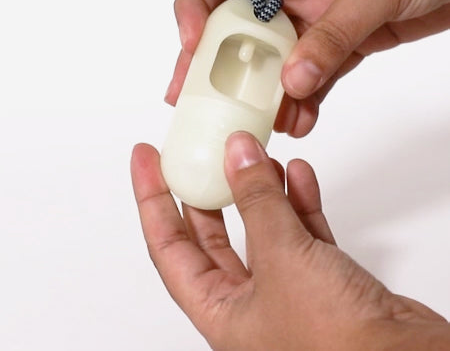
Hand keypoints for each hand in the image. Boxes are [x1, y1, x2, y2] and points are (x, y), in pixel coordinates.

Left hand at [131, 132, 448, 349]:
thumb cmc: (338, 345)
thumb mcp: (283, 259)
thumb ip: (257, 202)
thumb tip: (238, 153)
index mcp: (220, 311)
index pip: (167, 245)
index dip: (151, 198)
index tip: (146, 160)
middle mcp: (248, 301)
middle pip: (211, 234)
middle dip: (204, 190)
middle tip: (198, 153)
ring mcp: (287, 288)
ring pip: (260, 227)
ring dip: (257, 190)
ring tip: (251, 155)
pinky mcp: (322, 278)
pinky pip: (300, 231)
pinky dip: (297, 201)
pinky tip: (296, 175)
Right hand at [166, 0, 449, 136]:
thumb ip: (334, 34)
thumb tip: (293, 79)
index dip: (196, 5)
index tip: (192, 44)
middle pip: (238, 25)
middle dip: (215, 64)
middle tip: (198, 100)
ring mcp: (317, 18)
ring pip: (274, 59)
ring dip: (263, 93)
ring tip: (259, 123)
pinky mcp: (342, 43)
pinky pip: (312, 75)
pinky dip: (304, 100)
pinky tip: (299, 120)